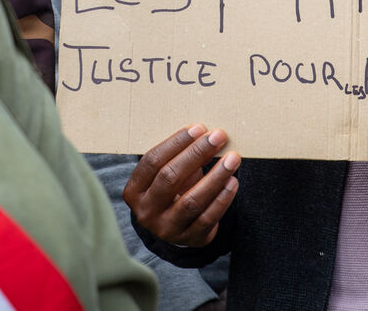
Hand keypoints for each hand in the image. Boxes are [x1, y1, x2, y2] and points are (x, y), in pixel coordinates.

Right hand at [124, 124, 240, 247]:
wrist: (176, 228)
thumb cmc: (172, 191)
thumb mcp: (168, 174)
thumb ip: (183, 157)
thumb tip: (209, 137)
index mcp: (134, 191)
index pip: (152, 161)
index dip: (176, 143)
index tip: (199, 128)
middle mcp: (146, 212)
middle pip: (170, 178)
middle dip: (196, 153)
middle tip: (218, 137)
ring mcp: (166, 229)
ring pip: (192, 200)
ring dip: (215, 177)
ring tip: (232, 159)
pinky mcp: (189, 240)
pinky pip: (208, 218)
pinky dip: (222, 199)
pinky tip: (232, 182)